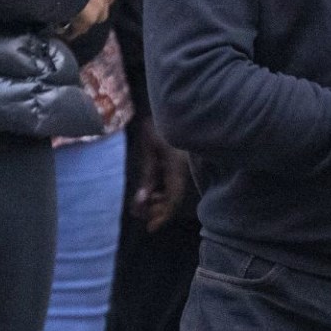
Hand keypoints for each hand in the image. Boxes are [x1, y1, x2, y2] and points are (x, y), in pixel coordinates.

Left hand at [129, 116, 190, 232]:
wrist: (178, 102)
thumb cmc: (161, 122)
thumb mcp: (150, 149)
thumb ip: (148, 175)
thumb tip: (142, 200)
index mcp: (179, 167)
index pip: (173, 198)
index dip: (162, 216)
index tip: (150, 228)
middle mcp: (187, 170)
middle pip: (176, 198)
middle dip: (158, 209)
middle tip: (143, 215)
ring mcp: (188, 167)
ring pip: (176, 192)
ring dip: (160, 200)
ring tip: (146, 201)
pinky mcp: (185, 164)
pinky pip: (177, 183)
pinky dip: (164, 190)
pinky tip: (154, 191)